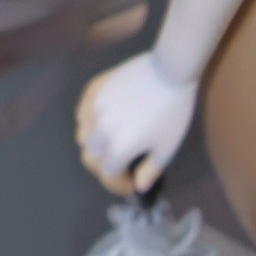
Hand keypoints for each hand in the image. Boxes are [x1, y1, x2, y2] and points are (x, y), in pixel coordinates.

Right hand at [75, 52, 196, 194]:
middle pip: (92, 159)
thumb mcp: (168, 147)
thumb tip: (138, 187)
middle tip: (122, 165)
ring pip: (83, 137)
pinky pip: (82, 114)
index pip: (108, 175)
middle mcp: (100, 132)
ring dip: (94, 145)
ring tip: (111, 142)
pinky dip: (88, 122)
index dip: (119, 183)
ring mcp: (94, 109)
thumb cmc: (173, 110)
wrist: (170, 69)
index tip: (130, 182)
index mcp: (118, 149)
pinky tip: (102, 121)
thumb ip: (151, 171)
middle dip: (105, 167)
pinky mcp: (93, 91)